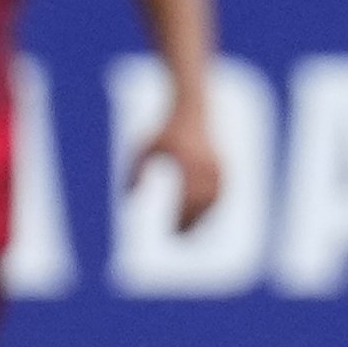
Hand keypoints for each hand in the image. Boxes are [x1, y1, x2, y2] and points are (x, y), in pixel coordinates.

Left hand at [128, 90, 225, 231]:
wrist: (193, 108)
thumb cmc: (165, 131)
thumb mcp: (145, 150)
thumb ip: (135, 173)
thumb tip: (126, 199)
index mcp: (187, 165)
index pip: (185, 202)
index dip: (179, 220)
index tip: (170, 234)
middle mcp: (205, 168)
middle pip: (200, 205)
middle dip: (191, 224)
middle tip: (178, 238)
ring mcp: (216, 167)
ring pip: (212, 201)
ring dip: (202, 218)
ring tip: (188, 231)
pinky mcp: (221, 166)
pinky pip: (218, 193)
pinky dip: (210, 206)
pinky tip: (199, 216)